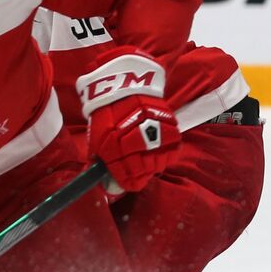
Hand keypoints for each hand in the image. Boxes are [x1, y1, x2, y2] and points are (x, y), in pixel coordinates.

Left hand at [76, 53, 179, 191]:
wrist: (124, 85)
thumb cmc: (108, 114)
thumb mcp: (97, 138)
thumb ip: (101, 163)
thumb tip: (106, 186)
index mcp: (114, 147)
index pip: (125, 177)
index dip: (125, 184)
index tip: (125, 184)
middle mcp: (136, 143)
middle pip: (144, 172)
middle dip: (139, 175)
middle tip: (135, 173)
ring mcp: (155, 135)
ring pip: (160, 164)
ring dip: (153, 165)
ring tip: (147, 160)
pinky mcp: (170, 127)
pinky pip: (173, 151)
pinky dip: (167, 154)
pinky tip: (159, 152)